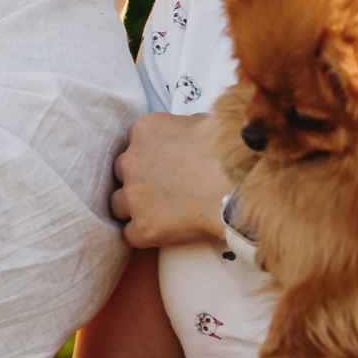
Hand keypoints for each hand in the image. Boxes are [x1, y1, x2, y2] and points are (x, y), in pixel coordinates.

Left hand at [109, 111, 231, 248]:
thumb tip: (188, 132)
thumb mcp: (204, 123)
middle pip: (121, 172)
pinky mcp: (142, 227)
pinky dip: (144, 234)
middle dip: (138, 180)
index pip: (133, 143)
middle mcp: (131, 161)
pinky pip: (129, 234)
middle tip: (160, 188)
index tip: (161, 164)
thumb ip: (183, 127)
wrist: (238, 188)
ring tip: (159, 212)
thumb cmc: (229, 153)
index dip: (147, 155)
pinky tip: (162, 232)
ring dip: (134, 207)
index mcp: (145, 131)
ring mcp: (134, 196)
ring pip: (118, 204)